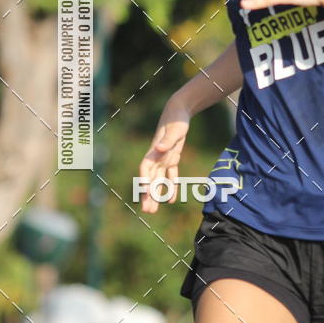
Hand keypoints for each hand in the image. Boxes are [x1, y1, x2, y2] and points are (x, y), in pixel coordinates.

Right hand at [138, 92, 190, 212]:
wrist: (178, 111)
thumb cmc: (176, 119)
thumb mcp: (175, 129)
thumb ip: (167, 140)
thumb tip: (159, 149)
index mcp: (155, 150)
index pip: (146, 168)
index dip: (145, 179)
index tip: (145, 191)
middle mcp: (157, 157)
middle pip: (151, 179)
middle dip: (148, 195)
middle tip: (147, 211)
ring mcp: (164, 158)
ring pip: (159, 181)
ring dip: (156, 195)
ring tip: (152, 211)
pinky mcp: (172, 158)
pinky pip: (171, 175)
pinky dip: (171, 187)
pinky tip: (172, 199)